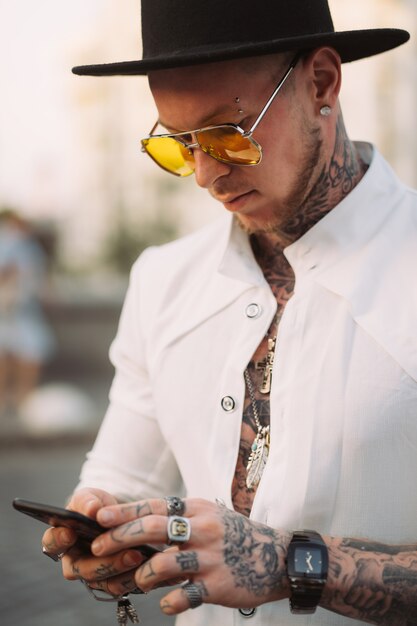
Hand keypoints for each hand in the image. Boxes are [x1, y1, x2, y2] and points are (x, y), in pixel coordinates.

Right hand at [41, 488, 147, 595]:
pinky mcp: (109, 582)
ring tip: (137, 555)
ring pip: (100, 581)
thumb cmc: (99, 507)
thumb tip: (91, 509)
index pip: (51, 543)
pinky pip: (117, 587)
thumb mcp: (93, 498)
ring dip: (119, 569)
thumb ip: (88, 501)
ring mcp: (91, 574)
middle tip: (119, 548)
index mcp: (63, 538)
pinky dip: (131, 577)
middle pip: (80, 569)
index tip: (70, 533)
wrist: (120, 518)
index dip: (58, 540)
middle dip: (101, 561)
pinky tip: (144, 565)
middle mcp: (74, 560)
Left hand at [90, 497, 290, 613]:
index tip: (99, 517)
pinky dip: (170, 602)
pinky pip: (185, 596)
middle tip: (97, 548)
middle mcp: (202, 529)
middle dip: (119, 538)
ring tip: (139, 581)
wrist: (278, 557)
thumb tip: (138, 527)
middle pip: (153, 528)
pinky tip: (167, 603)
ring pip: (163, 563)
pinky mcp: (219, 584)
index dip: (125, 511)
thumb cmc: (235, 536)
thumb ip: (179, 520)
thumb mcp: (209, 517)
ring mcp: (210, 557)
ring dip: (142, 574)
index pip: (155, 506)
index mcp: (197, 510)